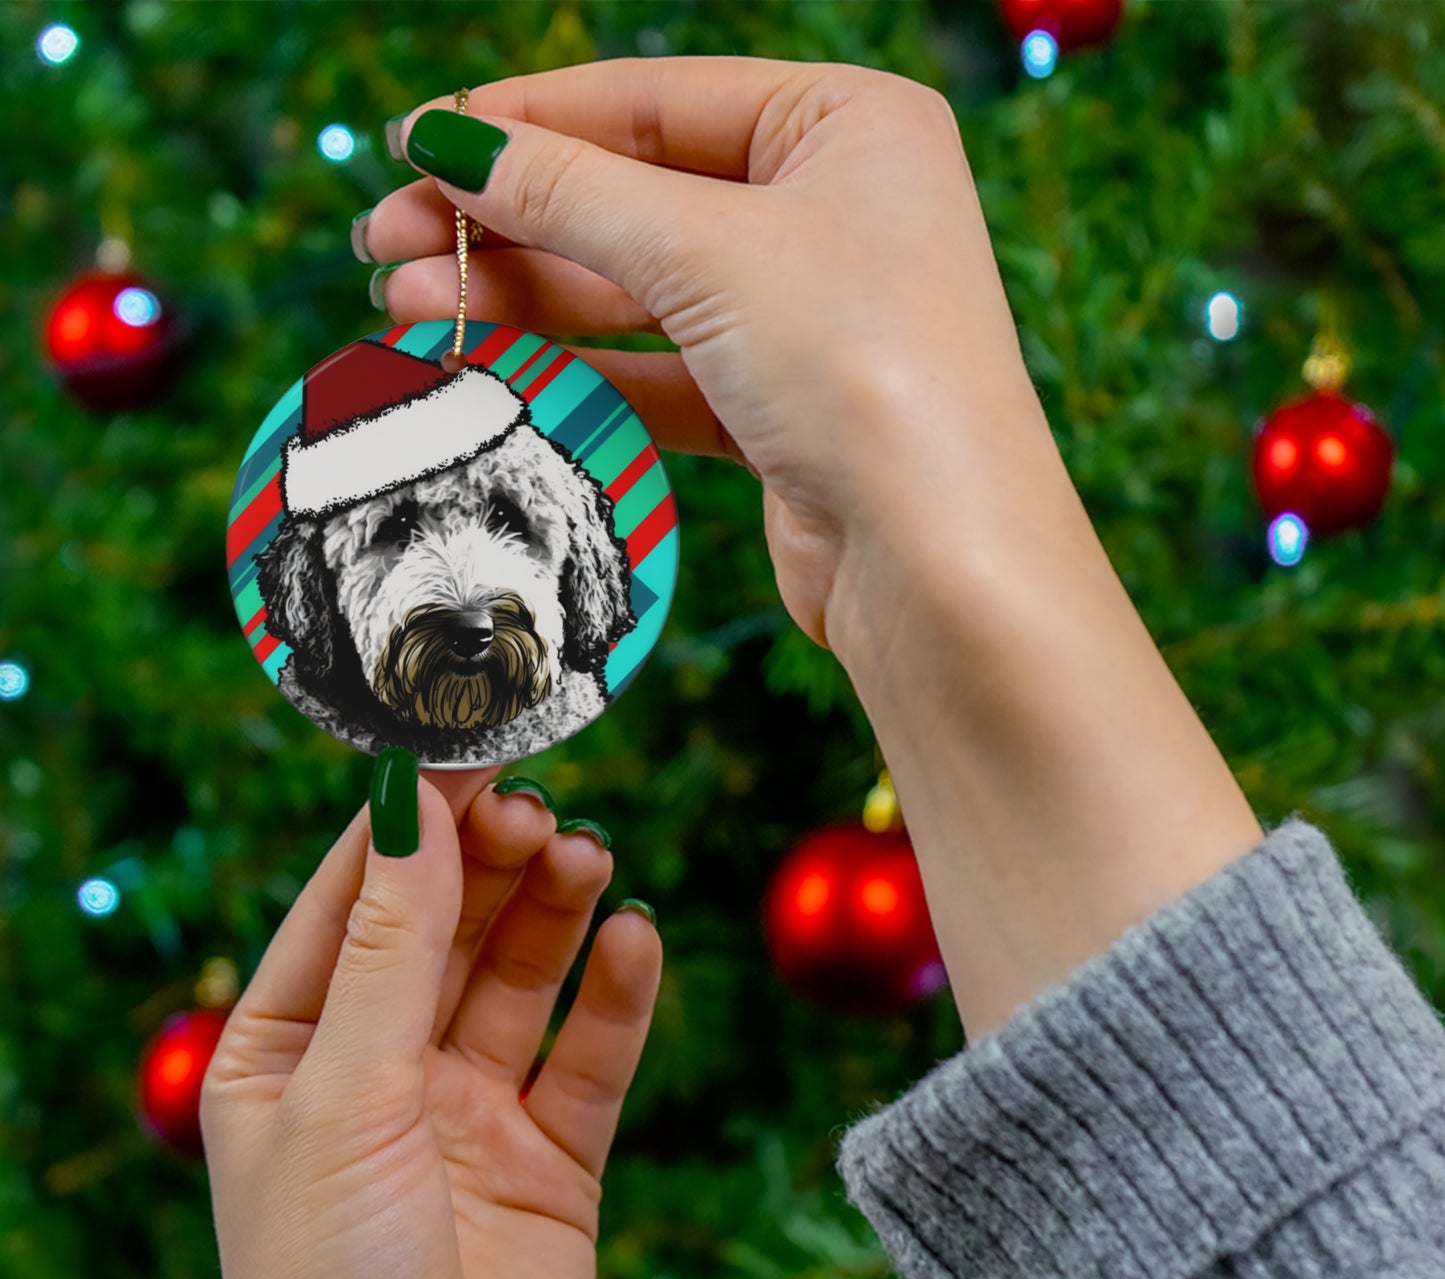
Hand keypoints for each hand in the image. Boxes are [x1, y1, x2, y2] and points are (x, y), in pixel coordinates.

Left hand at [201, 765, 661, 1278]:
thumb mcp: (346, 1096)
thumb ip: (391, 947)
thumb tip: (414, 803)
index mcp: (290, 1052)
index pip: (353, 900)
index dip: (410, 822)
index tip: (466, 744)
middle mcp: (380, 1071)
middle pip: (447, 926)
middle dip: (490, 862)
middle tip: (539, 808)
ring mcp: (469, 1113)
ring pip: (522, 976)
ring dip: (555, 911)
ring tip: (588, 858)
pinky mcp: (552, 1159)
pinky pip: (591, 1055)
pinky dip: (617, 994)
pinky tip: (635, 941)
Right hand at [361, 56, 1049, 655]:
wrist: (939, 562)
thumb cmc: (862, 369)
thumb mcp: (707, 251)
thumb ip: (571, 193)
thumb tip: (449, 141)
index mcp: (848, 125)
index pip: (655, 100)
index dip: (527, 121)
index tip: (416, 142)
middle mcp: (833, 211)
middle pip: (635, 196)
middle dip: (508, 220)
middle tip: (385, 241)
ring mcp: (807, 316)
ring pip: (638, 291)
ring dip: (524, 298)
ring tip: (406, 306)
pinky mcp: (780, 410)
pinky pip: (659, 371)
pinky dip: (577, 370)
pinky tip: (488, 367)